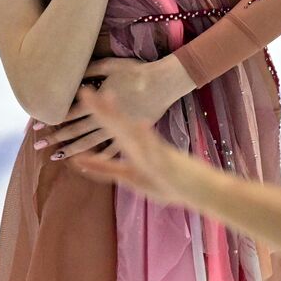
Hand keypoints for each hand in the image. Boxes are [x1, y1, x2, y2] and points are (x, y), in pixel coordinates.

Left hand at [35, 57, 177, 161]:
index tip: (37, 127)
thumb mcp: (110, 66)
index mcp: (97, 103)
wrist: (164, 83)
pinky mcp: (131, 134)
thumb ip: (89, 72)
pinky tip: (89, 162)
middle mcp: (104, 120)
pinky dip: (98, 156)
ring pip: (90, 142)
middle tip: (38, 146)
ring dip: (71, 149)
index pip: (68, 114)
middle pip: (75, 131)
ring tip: (57, 156)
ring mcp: (118, 130)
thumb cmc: (137, 72)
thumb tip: (71, 76)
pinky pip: (111, 149)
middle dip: (55, 138)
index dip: (51, 120)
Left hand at [67, 83, 204, 209]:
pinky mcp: (167, 160)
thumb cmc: (166, 183)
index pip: (110, 126)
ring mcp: (155, 151)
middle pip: (117, 124)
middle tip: (85, 91)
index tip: (82, 94)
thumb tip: (78, 160)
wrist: (201, 188)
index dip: (96, 111)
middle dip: (101, 109)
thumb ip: (105, 169)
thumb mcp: (131, 177)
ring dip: (121, 117)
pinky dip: (147, 138)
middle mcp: (142, 145)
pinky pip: (155, 148)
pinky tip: (140, 125)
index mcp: (132, 147)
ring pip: (133, 131)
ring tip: (108, 101)